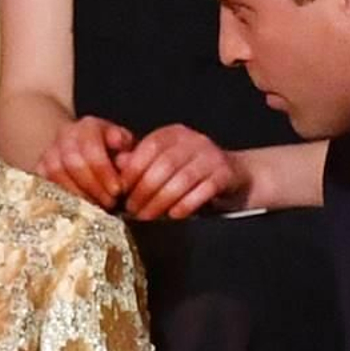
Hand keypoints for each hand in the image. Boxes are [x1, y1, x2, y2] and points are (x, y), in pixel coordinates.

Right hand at [38, 116, 133, 207]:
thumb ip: (129, 156)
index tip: (117, 191)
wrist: (87, 153)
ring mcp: (49, 151)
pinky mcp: (40, 169)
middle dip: (93, 187)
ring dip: (79, 195)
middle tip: (110, 204)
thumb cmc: (113, 154)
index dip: (104, 171)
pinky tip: (80, 210)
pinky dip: (63, 199)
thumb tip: (126, 163)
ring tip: (97, 208)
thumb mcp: (127, 151)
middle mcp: (65, 135)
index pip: (92, 148)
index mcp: (89, 126)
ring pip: (56, 174)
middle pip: (73, 162)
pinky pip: (45, 184)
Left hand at [115, 125, 242, 219]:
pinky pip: (203, 191)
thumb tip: (116, 165)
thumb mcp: (163, 163)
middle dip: (145, 191)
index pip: (150, 147)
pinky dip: (186, 205)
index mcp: (174, 134)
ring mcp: (211, 156)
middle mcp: (194, 140)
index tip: (122, 191)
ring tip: (148, 216)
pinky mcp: (226, 174)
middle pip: (164, 165)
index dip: (133, 171)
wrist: (233, 176)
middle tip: (133, 210)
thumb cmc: (191, 172)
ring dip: (162, 201)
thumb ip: (140, 162)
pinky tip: (174, 215)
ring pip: (182, 179)